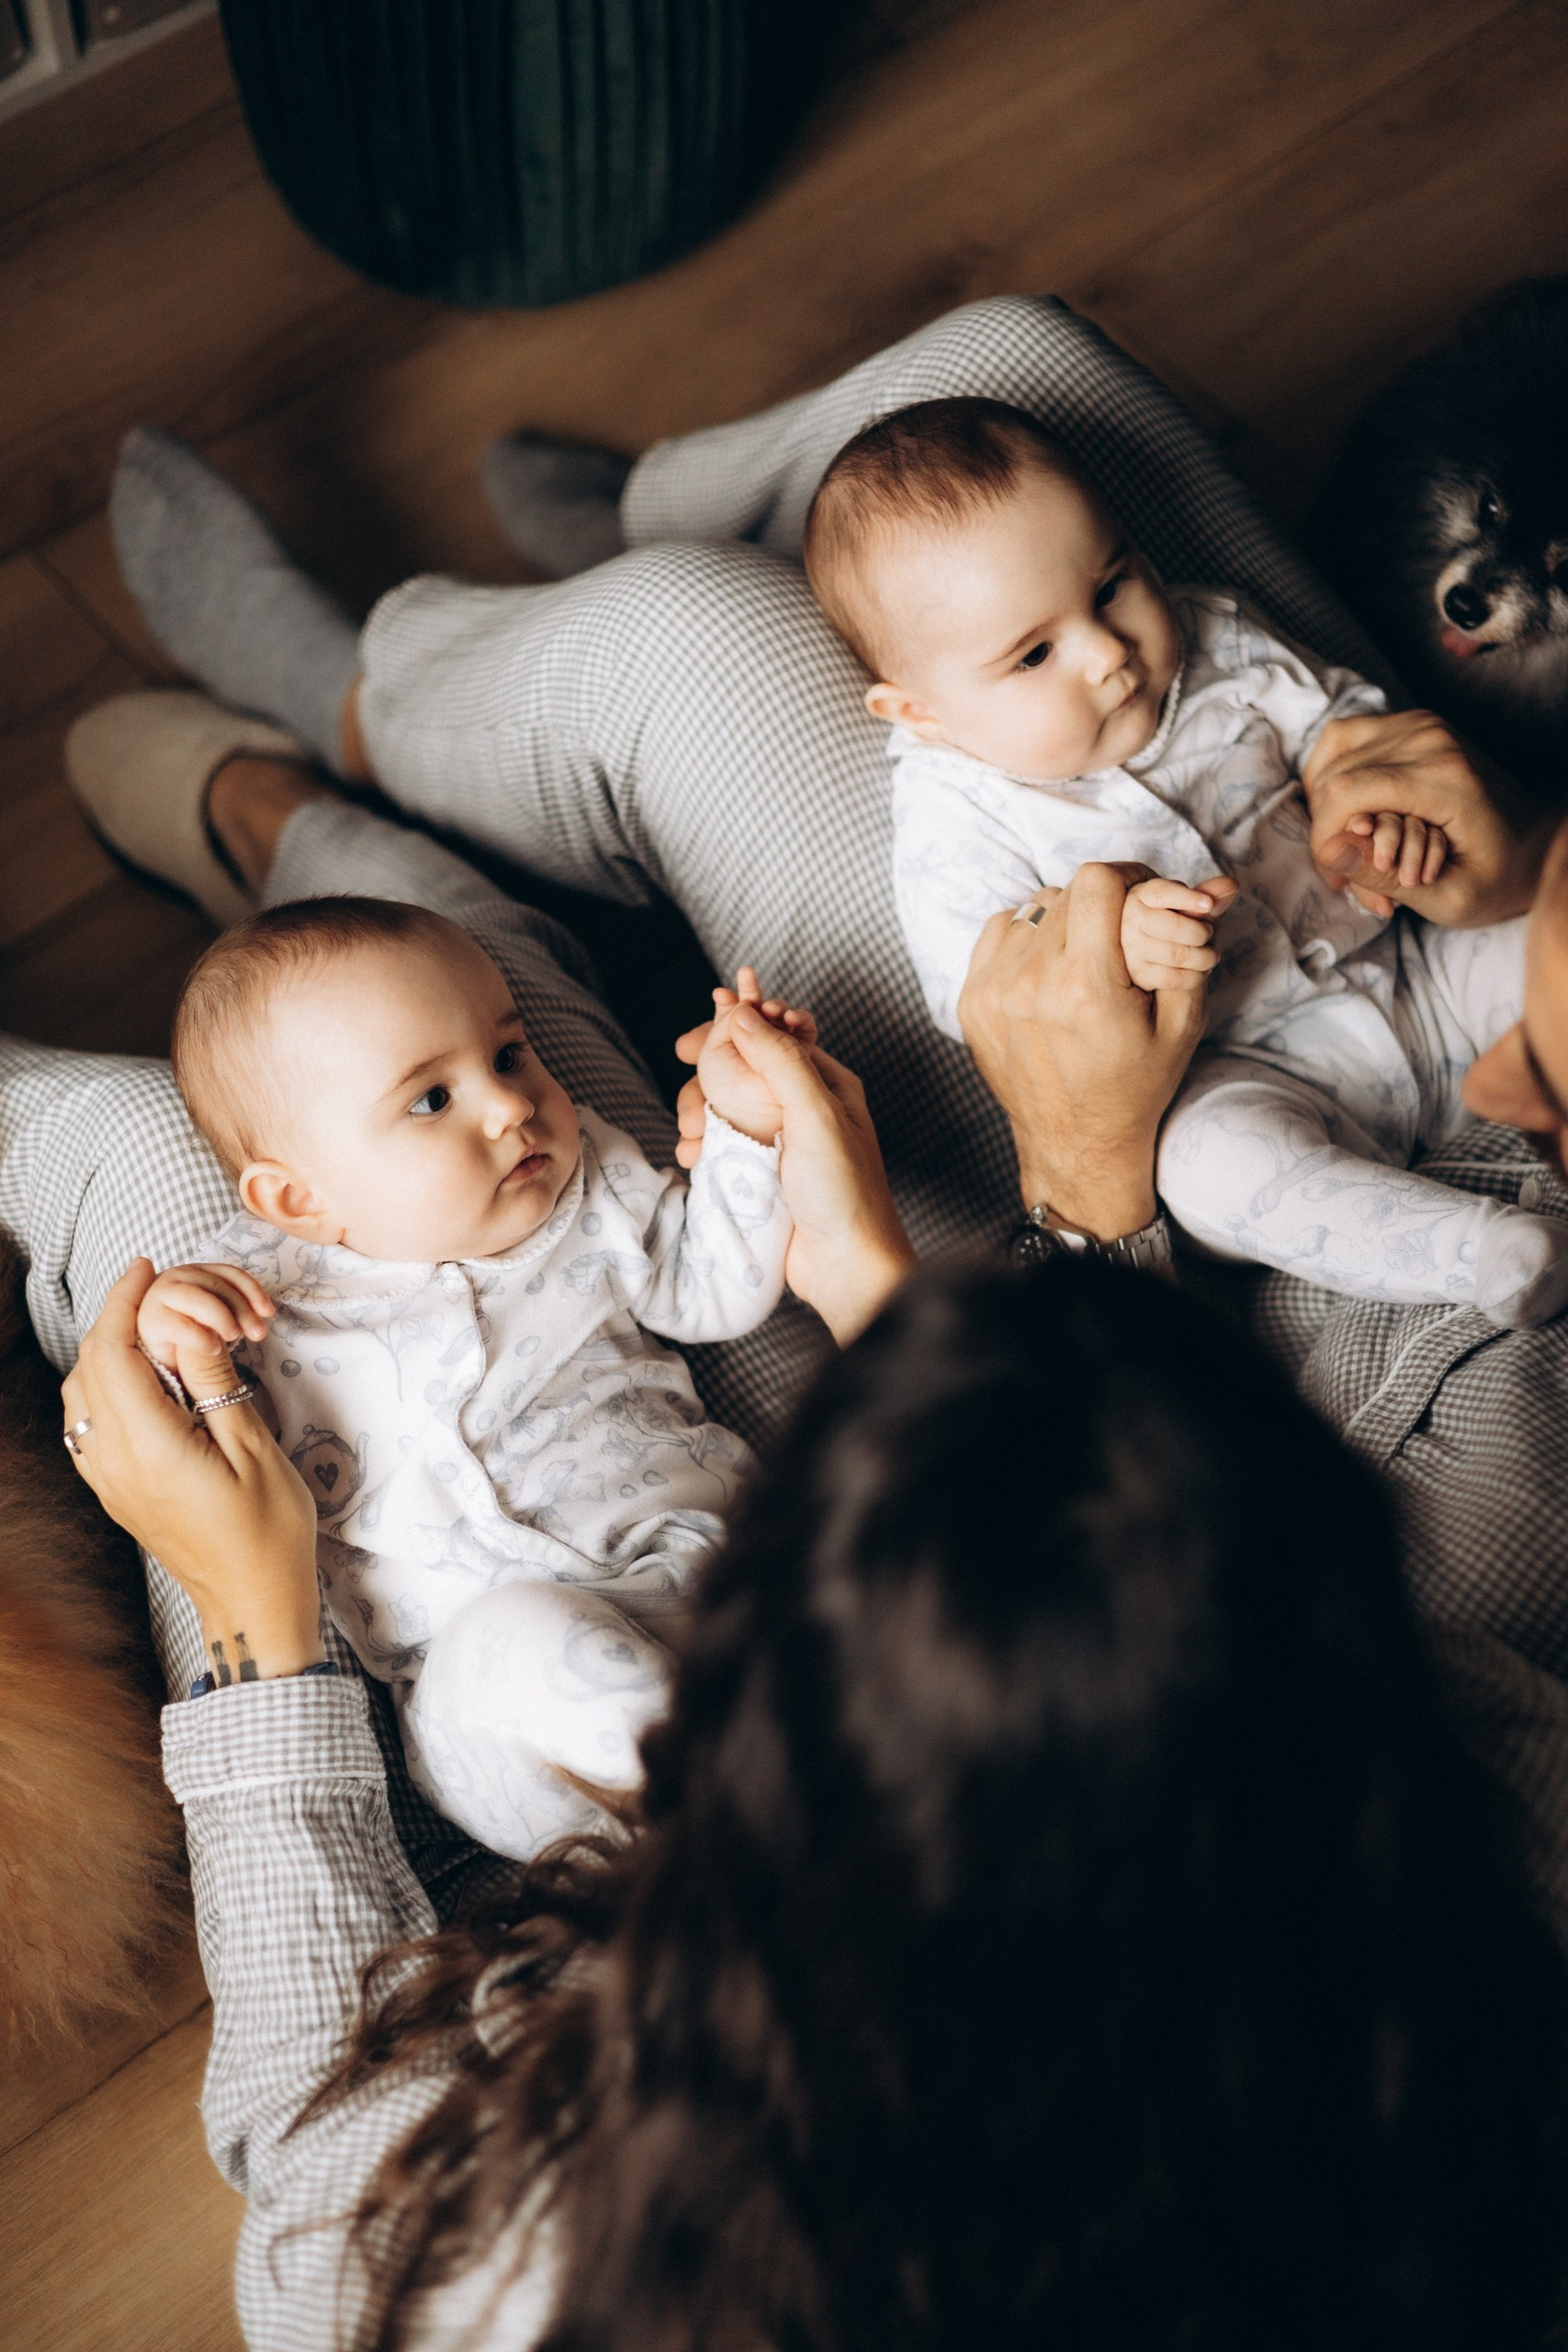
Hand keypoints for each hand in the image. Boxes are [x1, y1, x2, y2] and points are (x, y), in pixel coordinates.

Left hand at [63, 1260, 321, 1681]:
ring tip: (147, 1324)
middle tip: (153, 1286)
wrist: (252, 1602)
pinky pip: (88, 1424)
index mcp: (148, 1447)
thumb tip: (190, 1325)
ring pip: (81, 1396)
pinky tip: (137, 1376)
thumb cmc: (268, 1532)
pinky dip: (103, 1385)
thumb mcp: (254, 1449)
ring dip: (105, 1350)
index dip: (124, 1301)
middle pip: (89, 1368)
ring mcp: (108, 1481)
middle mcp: (113, 1463)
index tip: (148, 1268)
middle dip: (114, 1317)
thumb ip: (214, 1382)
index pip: (113, 1353)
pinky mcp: (115, 1492)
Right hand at [719, 1004, 915, 1342]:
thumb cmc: (844, 1191)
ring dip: (700, 1116)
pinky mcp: (763, 1172)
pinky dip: (703, 1146)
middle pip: (740, 1072)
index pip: (771, 1038)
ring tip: (691, 1139)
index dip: (729, 1033)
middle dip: (707, 1083)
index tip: (689, 1044)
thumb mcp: (816, 1116)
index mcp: (826, 1083)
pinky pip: (723, 1145)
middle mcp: (803, 1106)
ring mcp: (781, 1140)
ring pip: (726, 1107)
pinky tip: (694, 1160)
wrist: (845, 1267)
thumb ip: (780, 1062)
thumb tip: (742, 1013)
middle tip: (689, 1109)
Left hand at [958, 863, 1207, 1238]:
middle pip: (1067, 892)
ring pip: (1033, 908)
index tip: (1143, 896)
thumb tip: (1218, 887)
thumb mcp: (1181, 1023)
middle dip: (1103, 903)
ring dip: (1064, 919)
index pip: (1098, 881)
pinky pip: (1001, 931)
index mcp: (1085, 987)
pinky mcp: (970, 1000)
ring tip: (1087, 958)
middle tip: (1123, 933)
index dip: (1129, 877)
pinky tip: (1051, 969)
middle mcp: (1030, 984)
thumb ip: (1194, 946)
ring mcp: (992, 991)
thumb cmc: (1136, 1087)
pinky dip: (1028, 937)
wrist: (1077, 1144)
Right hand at [1119, 873, 1237, 992]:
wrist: (1157, 950)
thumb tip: (1231, 885)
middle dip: (1202, 933)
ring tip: (1211, 955)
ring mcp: (1132, 949)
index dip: (1187, 898)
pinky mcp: (1138, 974)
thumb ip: (1211, 893)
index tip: (1208, 904)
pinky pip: (1174, 978)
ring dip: (1204, 957)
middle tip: (1209, 933)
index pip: (1162, 893)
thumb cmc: (1177, 919)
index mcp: (1143, 896)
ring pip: (1177, 955)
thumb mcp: (1191, 903)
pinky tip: (1202, 970)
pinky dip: (1196, 976)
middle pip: (1173, 927)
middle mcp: (1131, 920)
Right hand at [1304, 709, 1544, 925]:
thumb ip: (1387, 877)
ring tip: (1344, 844)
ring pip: (1332, 753)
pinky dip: (1332, 774)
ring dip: (1326, 803)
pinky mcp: (1414, 722)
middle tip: (1345, 875)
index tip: (1335, 878)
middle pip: (1335, 775)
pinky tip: (1346, 811)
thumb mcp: (1453, 899)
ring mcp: (1421, 724)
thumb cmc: (1502, 876)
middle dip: (1327, 830)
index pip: (1346, 793)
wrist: (1539, 841)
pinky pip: (1345, 738)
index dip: (1323, 838)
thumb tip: (1330, 852)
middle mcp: (1429, 739)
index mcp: (1443, 778)